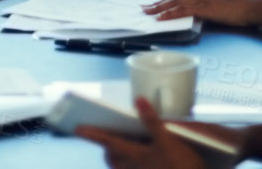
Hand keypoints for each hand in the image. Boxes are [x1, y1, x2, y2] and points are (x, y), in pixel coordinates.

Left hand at [78, 98, 207, 168]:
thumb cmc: (184, 165)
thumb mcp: (170, 140)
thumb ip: (152, 120)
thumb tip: (139, 100)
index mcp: (136, 156)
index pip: (108, 142)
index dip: (92, 133)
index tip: (77, 128)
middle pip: (113, 158)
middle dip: (107, 148)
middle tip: (106, 137)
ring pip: (122, 167)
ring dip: (118, 158)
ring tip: (119, 148)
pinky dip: (130, 165)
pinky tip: (144, 159)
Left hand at [143, 0, 261, 26]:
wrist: (255, 5)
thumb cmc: (246, 7)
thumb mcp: (228, 6)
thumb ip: (217, 8)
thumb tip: (210, 13)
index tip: (158, 3)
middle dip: (159, 3)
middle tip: (145, 7)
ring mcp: (203, 0)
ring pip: (175, 2)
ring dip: (159, 7)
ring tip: (147, 12)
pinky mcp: (205, 8)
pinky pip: (183, 11)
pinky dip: (169, 14)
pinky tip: (160, 18)